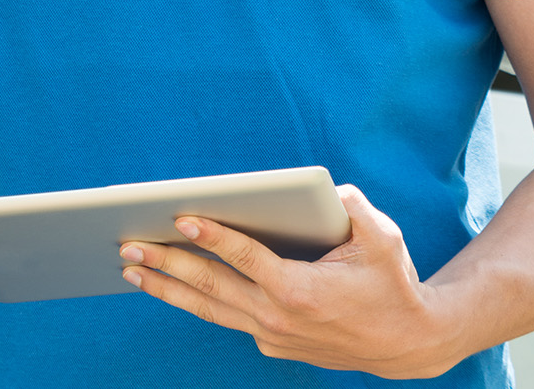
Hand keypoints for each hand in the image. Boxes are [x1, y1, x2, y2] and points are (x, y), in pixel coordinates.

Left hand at [119, 185, 462, 379]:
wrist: (405, 344)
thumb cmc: (392, 284)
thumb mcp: (383, 238)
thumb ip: (352, 206)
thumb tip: (324, 189)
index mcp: (301, 289)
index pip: (246, 257)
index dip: (213, 235)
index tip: (182, 216)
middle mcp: (278, 317)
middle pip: (210, 286)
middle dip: (165, 263)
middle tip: (127, 244)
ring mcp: (271, 336)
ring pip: (208, 309)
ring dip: (166, 287)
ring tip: (131, 268)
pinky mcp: (272, 345)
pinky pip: (228, 317)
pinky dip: (197, 300)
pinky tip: (170, 284)